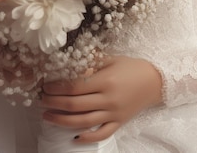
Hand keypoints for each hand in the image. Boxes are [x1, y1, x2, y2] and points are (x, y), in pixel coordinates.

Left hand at [41, 55, 162, 142]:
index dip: (57, 87)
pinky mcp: (118, 123)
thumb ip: (91, 61)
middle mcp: (108, 99)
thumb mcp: (111, 58)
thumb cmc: (131, 67)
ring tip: (47, 116)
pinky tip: (73, 138)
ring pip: (83, 122)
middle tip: (41, 99)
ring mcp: (113, 113)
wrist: (154, 81)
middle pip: (75, 105)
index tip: (46, 85)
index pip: (75, 87)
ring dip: (62, 120)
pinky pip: (101, 134)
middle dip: (54, 103)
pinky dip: (87, 138)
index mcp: (105, 80)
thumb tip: (70, 61)